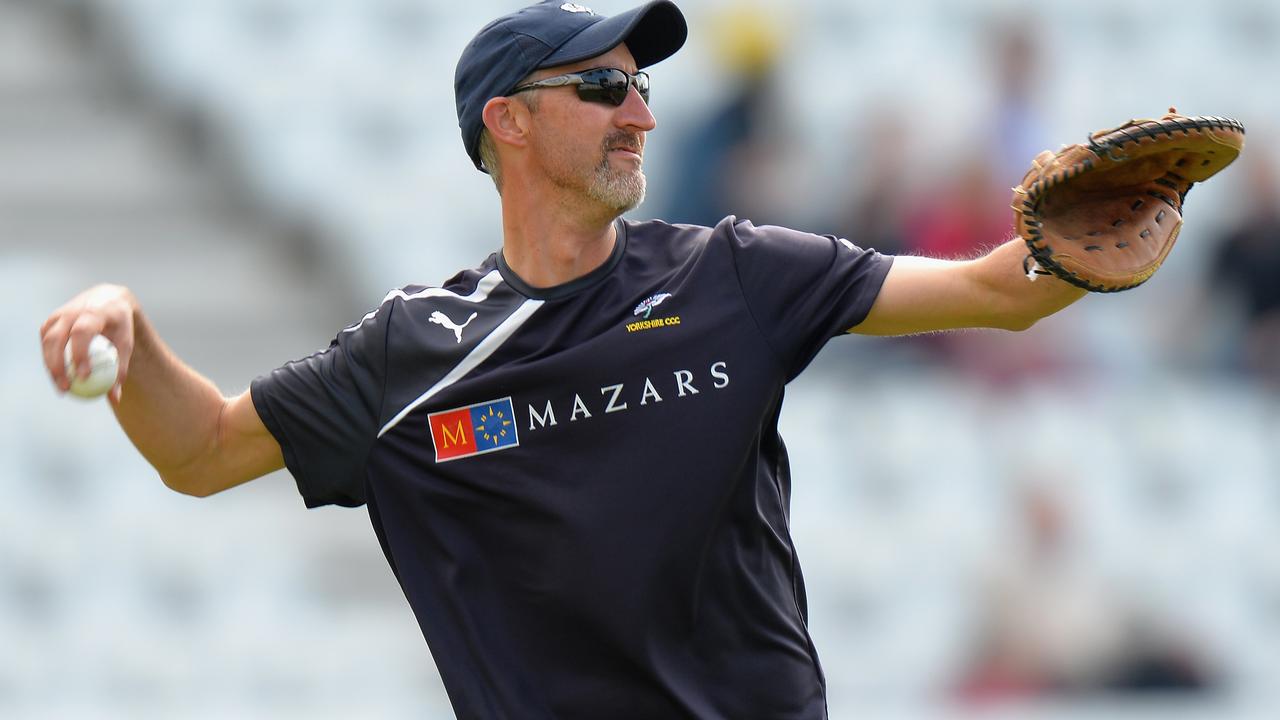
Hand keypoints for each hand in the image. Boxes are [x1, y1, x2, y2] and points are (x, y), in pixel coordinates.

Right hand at [40, 284, 137, 403]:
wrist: (107, 300)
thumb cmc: (120, 326)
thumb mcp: (126, 344)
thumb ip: (121, 369)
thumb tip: (114, 399)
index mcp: (96, 311)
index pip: (82, 331)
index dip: (80, 353)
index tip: (83, 376)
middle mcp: (74, 310)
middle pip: (57, 337)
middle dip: (58, 364)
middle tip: (67, 387)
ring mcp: (59, 314)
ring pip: (47, 341)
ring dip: (51, 366)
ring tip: (63, 389)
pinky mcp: (51, 321)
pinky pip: (46, 343)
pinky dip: (50, 361)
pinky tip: (59, 378)